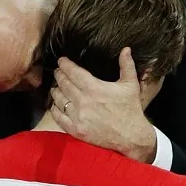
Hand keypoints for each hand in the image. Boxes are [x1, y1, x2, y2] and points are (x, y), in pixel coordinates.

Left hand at [49, 47, 156, 162]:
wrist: (131, 136)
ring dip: (55, 91)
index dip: (64, 64)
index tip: (61, 60)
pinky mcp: (75, 130)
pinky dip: (54, 109)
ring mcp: (78, 116)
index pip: (73, 72)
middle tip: (58, 71)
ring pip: (58, 99)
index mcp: (94, 88)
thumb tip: (126, 49)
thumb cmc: (130, 109)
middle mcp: (83, 101)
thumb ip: (126, 65)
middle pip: (63, 84)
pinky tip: (55, 105)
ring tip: (56, 87)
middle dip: (59, 75)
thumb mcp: (131, 85)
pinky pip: (58, 117)